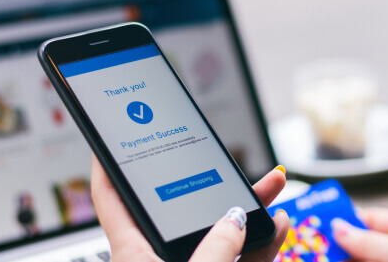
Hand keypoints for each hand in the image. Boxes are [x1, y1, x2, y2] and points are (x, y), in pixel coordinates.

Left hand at [90, 156, 289, 260]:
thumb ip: (217, 250)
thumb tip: (235, 220)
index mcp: (134, 255)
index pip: (114, 200)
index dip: (111, 166)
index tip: (112, 139)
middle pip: (181, 211)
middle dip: (212, 184)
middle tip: (229, 161)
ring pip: (218, 235)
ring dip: (247, 214)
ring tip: (271, 191)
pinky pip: (238, 261)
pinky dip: (258, 246)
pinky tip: (276, 229)